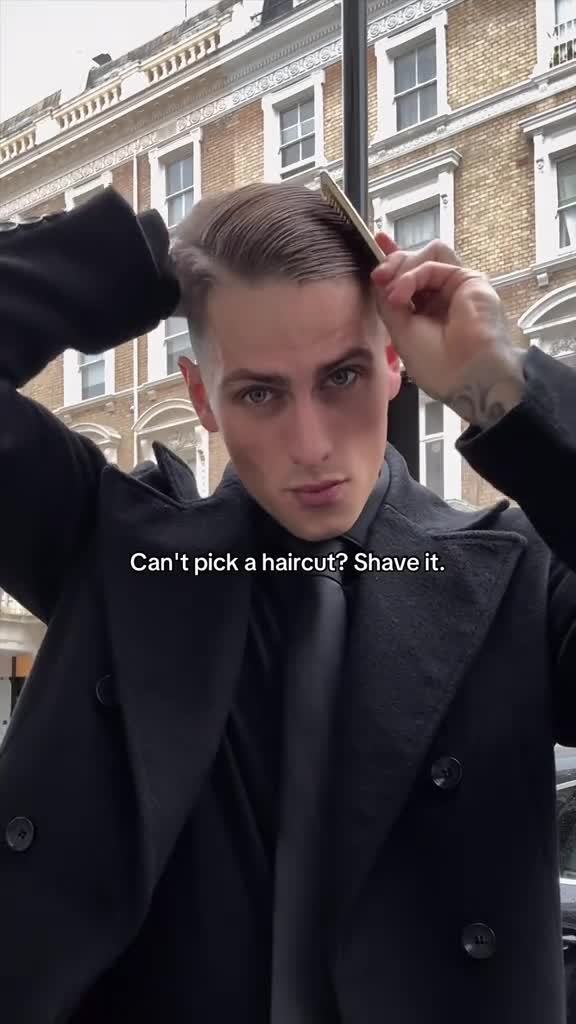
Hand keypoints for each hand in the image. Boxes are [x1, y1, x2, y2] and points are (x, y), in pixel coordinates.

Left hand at [371, 234, 525, 427]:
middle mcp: (442, 296)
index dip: (395, 256)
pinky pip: (435, 263)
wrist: (465, 377)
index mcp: (426, 310)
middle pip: (416, 259)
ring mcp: (456, 287)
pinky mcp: (470, 279)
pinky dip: (413, 275)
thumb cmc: (437, 365)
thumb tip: (379, 277)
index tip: (378, 240)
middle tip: (378, 276)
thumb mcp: (399, 330)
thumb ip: (388, 300)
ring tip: (394, 292)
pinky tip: (403, 294)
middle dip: (393, 263)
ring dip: (403, 268)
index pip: (409, 275)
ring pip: (428, 253)